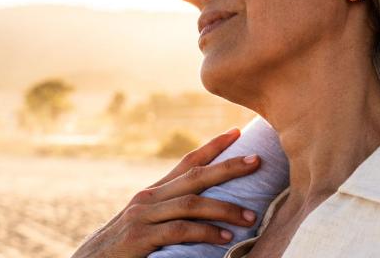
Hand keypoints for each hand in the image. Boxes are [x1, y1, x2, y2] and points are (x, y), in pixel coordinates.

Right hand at [71, 129, 260, 257]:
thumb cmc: (122, 249)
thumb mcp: (146, 224)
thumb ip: (170, 214)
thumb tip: (207, 209)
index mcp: (152, 193)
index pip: (187, 162)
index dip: (213, 146)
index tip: (238, 133)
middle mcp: (148, 198)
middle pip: (196, 176)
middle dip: (229, 166)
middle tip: (258, 161)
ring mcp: (142, 216)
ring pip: (192, 203)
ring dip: (225, 209)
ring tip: (251, 217)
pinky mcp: (139, 238)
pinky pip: (180, 231)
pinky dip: (206, 233)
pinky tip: (224, 238)